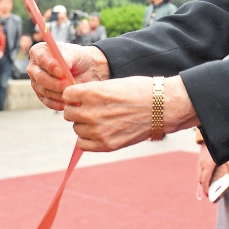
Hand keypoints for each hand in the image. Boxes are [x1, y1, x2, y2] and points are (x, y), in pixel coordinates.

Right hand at [27, 43, 109, 110]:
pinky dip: (58, 103)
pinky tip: (68, 102)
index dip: (50, 66)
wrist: (84, 70)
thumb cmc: (77, 58)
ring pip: (44, 91)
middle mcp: (34, 68)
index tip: (61, 72)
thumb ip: (68, 57)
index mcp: (39, 52)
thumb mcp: (76, 53)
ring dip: (59, 93)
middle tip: (68, 85)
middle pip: (40, 77)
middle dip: (55, 83)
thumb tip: (64, 64)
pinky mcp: (42, 95)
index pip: (41, 59)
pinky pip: (48, 102)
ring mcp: (36, 83)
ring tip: (72, 91)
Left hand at [63, 75, 198, 151]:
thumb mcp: (111, 84)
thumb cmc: (138, 91)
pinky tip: (99, 131)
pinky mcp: (107, 145)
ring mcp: (99, 130)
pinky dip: (87, 139)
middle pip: (68, 113)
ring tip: (100, 119)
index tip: (81, 96)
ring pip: (76, 128)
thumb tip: (73, 100)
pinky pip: (83, 144)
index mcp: (92, 93)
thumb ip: (90, 92)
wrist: (161, 107)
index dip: (74, 95)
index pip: (67, 95)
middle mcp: (92, 112)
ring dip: (83, 124)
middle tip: (90, 108)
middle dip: (76, 109)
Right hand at [197, 142, 228, 196]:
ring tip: (207, 187)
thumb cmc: (218, 147)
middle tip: (208, 194)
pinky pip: (198, 170)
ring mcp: (199, 162)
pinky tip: (206, 177)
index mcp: (208, 165)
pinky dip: (201, 176)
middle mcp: (202, 164)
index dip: (205, 189)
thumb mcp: (227, 156)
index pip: (204, 180)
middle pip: (200, 179)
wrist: (210, 136)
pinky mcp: (199, 159)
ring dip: (202, 182)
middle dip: (203, 187)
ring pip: (198, 175)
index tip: (208, 195)